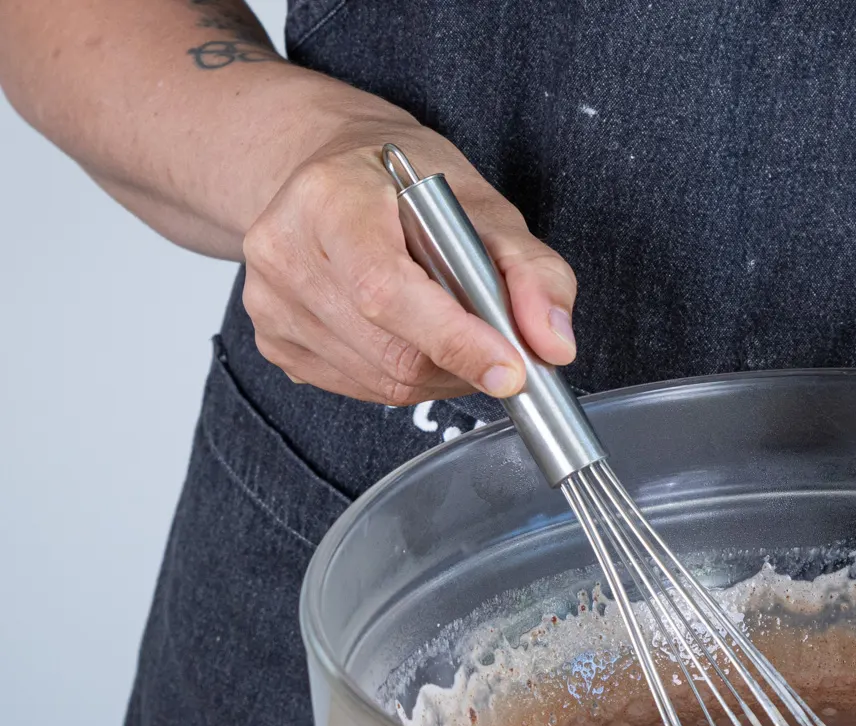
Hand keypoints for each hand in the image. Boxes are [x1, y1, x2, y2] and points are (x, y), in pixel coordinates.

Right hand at [241, 120, 575, 405]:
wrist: (335, 174)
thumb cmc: (405, 184)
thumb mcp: (483, 204)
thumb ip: (532, 271)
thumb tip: (554, 344)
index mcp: (329, 198)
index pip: (386, 291)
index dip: (454, 339)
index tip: (510, 369)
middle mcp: (284, 249)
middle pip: (391, 350)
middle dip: (462, 361)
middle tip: (497, 344)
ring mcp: (268, 301)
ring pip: (381, 381)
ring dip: (439, 374)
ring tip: (454, 329)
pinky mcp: (273, 340)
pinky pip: (359, 389)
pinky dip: (405, 379)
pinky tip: (412, 336)